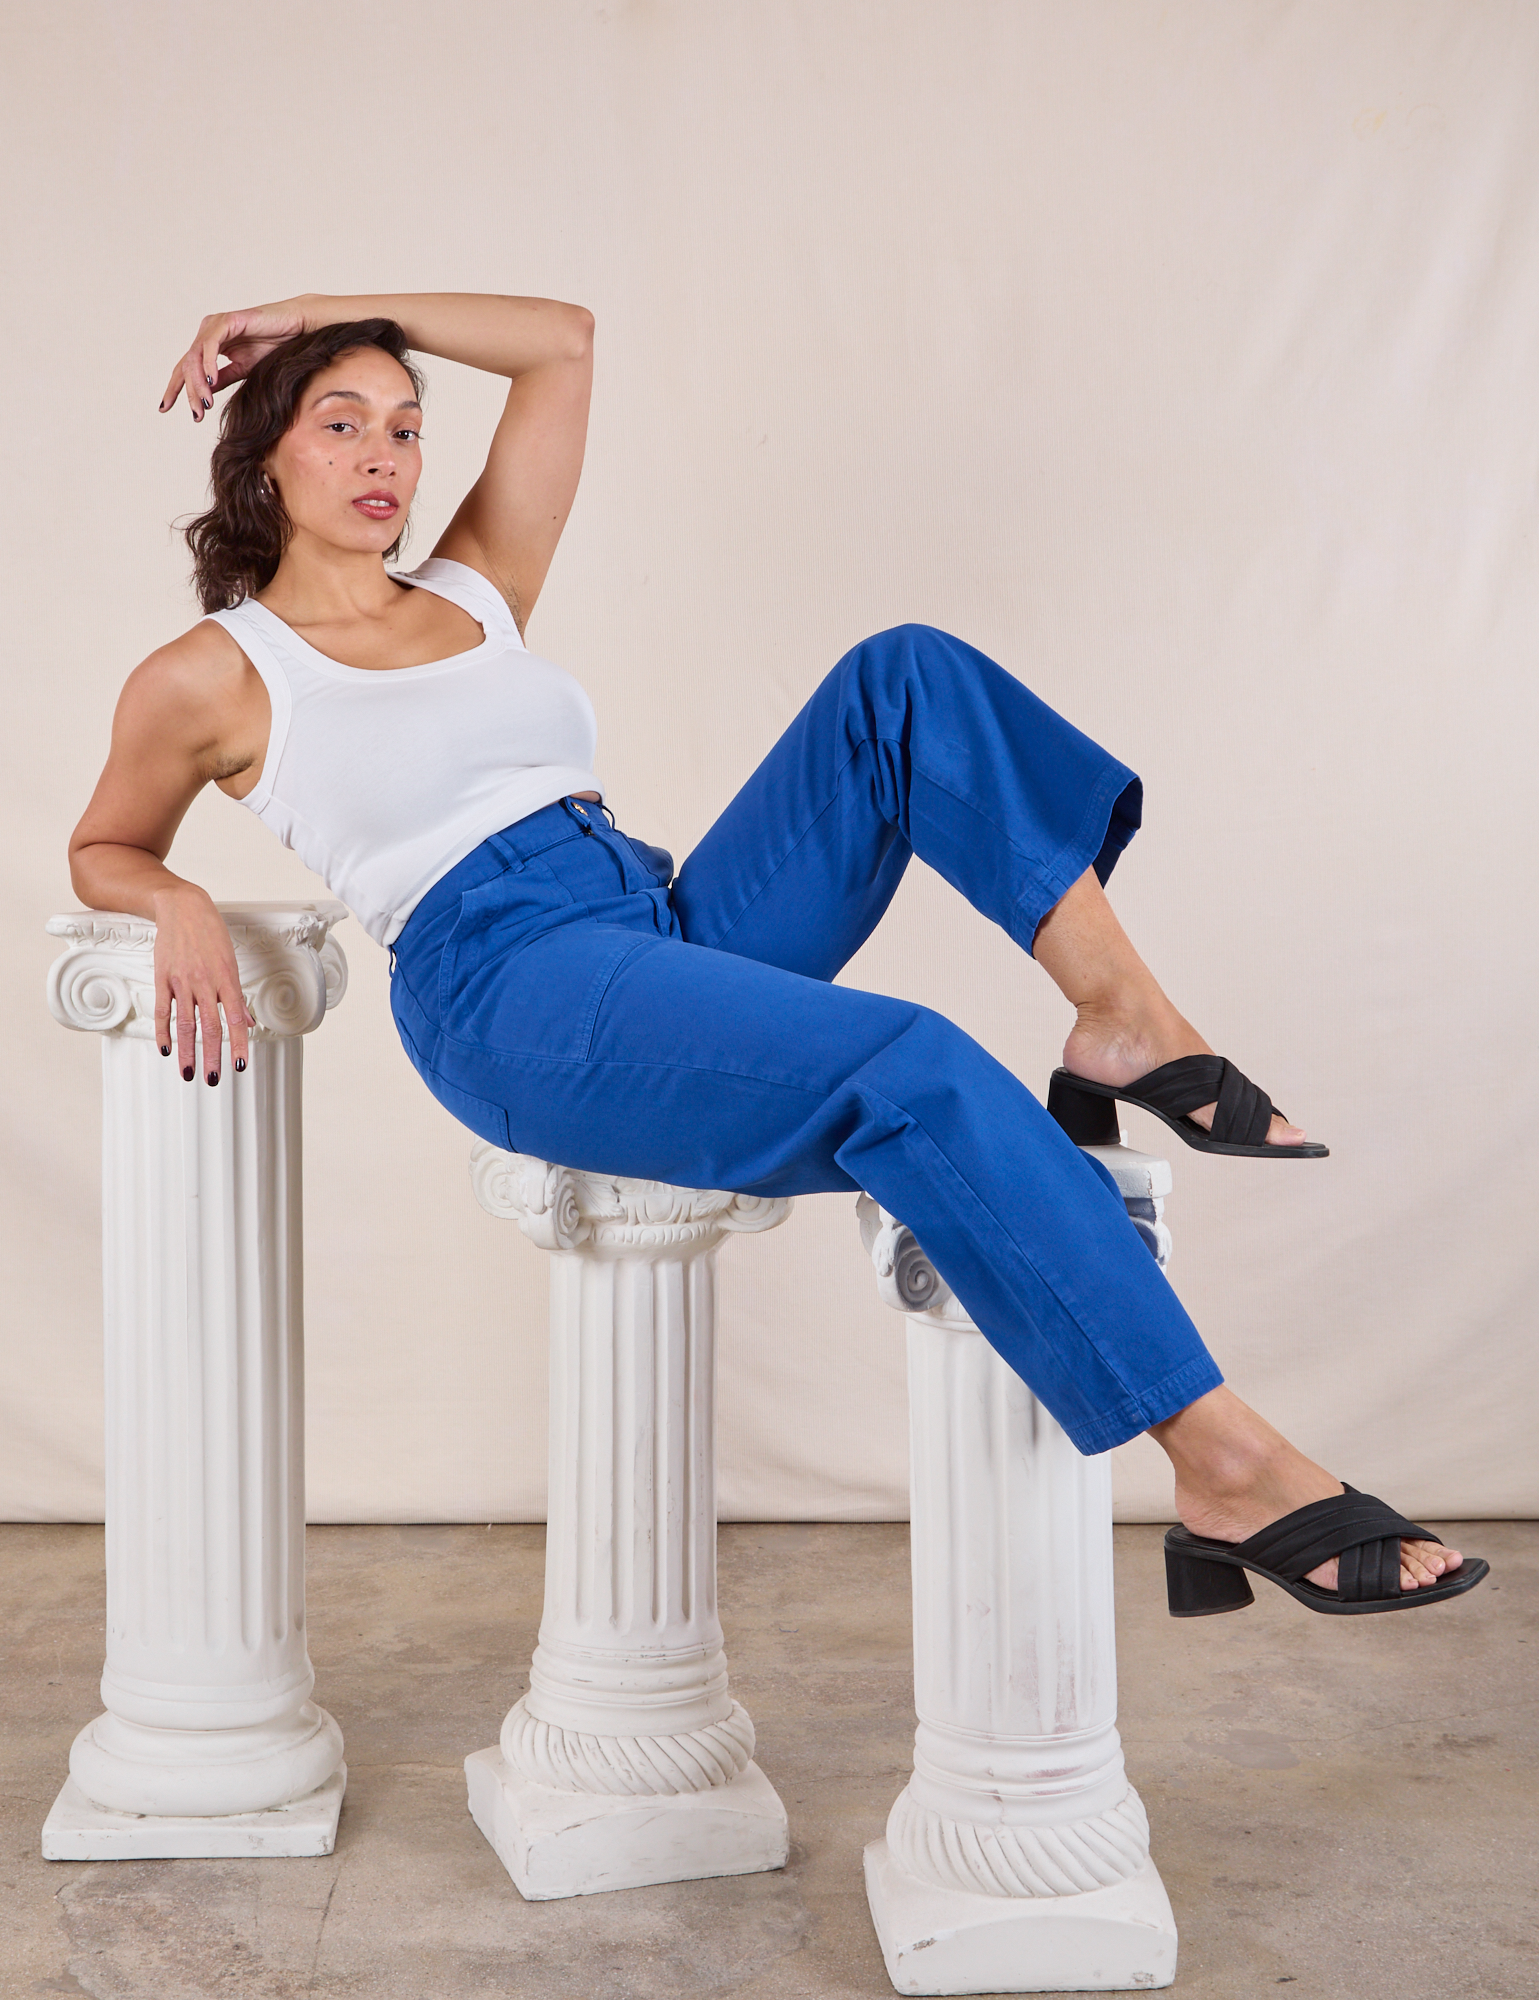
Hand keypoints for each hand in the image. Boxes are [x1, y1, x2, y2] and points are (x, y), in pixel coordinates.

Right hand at [151, 888, 253, 1085]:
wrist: (182, 908)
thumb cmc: (211, 934)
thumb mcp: (231, 962)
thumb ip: (236, 995)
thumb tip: (248, 1022)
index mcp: (227, 979)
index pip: (236, 1019)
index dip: (239, 1044)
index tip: (240, 1066)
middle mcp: (205, 982)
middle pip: (210, 1027)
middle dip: (212, 1056)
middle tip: (212, 1079)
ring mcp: (182, 981)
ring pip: (185, 1024)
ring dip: (188, 1051)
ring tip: (189, 1072)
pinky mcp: (163, 978)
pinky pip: (163, 1010)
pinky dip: (163, 1032)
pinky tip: (166, 1050)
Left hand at [158, 298, 313, 422]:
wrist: (297, 331)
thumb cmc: (274, 347)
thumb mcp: (243, 370)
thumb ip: (223, 379)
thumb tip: (204, 396)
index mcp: (209, 344)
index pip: (186, 368)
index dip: (175, 388)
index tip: (164, 408)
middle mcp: (208, 333)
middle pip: (187, 365)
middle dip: (189, 392)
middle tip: (196, 415)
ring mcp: (216, 325)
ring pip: (195, 357)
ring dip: (198, 383)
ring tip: (205, 404)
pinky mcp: (227, 321)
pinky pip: (211, 345)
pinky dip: (208, 364)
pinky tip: (211, 381)